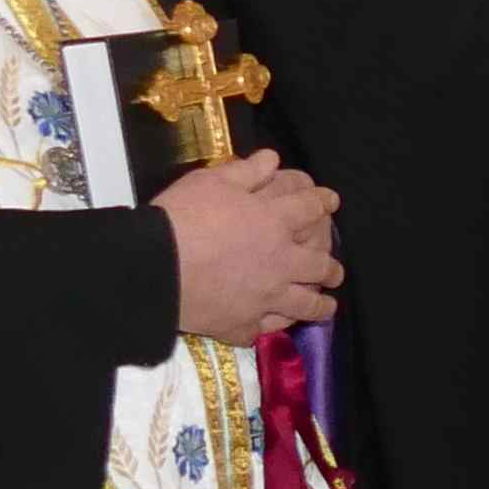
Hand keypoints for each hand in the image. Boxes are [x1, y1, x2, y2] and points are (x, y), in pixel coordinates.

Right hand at [159, 150, 341, 339]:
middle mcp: (279, 263)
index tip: (331, 202)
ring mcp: (265, 298)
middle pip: (318, 266)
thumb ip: (246, 171)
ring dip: (319, 305)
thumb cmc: (182, 217)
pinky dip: (275, 327)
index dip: (322, 202)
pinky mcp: (242, 325)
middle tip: (335, 272)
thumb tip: (272, 158)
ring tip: (327, 306)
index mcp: (274, 223)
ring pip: (304, 305)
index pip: (309, 209)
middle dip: (331, 268)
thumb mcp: (211, 181)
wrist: (154, 268)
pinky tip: (278, 325)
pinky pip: (265, 329)